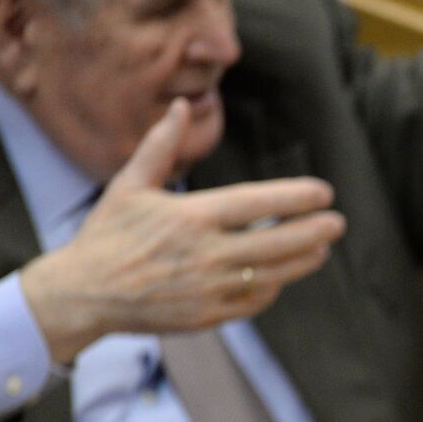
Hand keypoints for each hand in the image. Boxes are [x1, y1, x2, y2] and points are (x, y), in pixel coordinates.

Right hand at [21, 98, 346, 363]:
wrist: (84, 294)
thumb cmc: (108, 234)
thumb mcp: (129, 184)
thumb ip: (161, 146)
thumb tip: (183, 106)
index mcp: (191, 217)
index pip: (258, 204)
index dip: (295, 198)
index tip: (324, 192)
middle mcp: (206, 254)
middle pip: (277, 243)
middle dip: (313, 232)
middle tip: (338, 222)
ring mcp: (210, 289)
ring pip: (273, 275)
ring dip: (303, 261)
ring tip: (322, 248)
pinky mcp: (209, 316)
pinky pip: (254, 301)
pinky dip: (272, 287)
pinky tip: (283, 274)